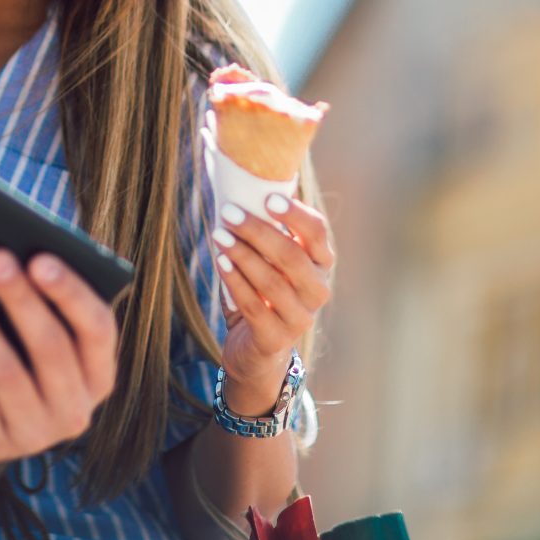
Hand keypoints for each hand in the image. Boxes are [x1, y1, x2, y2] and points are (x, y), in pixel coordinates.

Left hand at [0, 250, 118, 467]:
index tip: (40, 258)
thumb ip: (42, 301)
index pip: (98, 330)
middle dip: (19, 298)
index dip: (70, 293)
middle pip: (50, 347)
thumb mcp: (34, 336)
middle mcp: (75, 410)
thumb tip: (16, 253)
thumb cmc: (12, 356)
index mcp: (99, 375)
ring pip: (6, 371)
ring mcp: (34, 434)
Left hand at [212, 195, 333, 412]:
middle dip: (258, 232)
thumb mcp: (269, 262)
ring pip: (272, 281)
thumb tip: (240, 190)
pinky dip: (235, 281)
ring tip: (219, 235)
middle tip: (229, 213)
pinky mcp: (277, 338)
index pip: (317, 233)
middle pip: (292, 256)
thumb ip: (265, 233)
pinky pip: (254, 305)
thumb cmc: (261, 291)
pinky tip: (220, 261)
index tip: (267, 199)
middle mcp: (318, 290)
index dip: (295, 215)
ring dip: (242, 255)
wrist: (255, 348)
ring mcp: (301, 317)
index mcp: (321, 264)